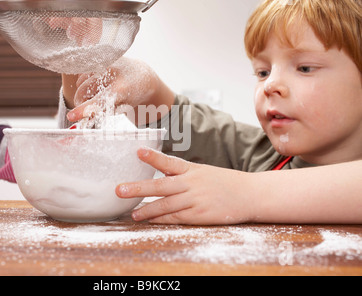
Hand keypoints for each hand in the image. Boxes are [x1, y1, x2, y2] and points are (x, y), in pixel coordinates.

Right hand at [64, 58, 174, 124]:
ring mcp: (106, 62)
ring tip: (95, 94)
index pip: (98, 101)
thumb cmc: (130, 97)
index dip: (83, 110)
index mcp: (121, 89)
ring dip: (82, 91)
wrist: (142, 77)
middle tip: (84, 107)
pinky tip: (96, 84)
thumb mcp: (121, 108)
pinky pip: (83, 72)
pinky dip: (84, 81)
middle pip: (84, 90)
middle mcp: (113, 73)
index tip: (71, 116)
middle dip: (80, 102)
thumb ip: (102, 114)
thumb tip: (82, 122)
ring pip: (81, 81)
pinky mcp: (102, 57)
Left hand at [115, 147, 253, 224]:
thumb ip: (184, 173)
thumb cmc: (225, 182)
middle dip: (138, 188)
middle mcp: (192, 183)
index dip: (153, 157)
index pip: (170, 162)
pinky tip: (151, 220)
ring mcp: (196, 200)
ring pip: (166, 205)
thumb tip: (161, 173)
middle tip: (119, 189)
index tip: (138, 151)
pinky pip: (176, 217)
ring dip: (147, 210)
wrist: (250, 195)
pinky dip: (162, 219)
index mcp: (192, 170)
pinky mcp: (200, 215)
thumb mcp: (204, 171)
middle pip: (160, 186)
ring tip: (132, 213)